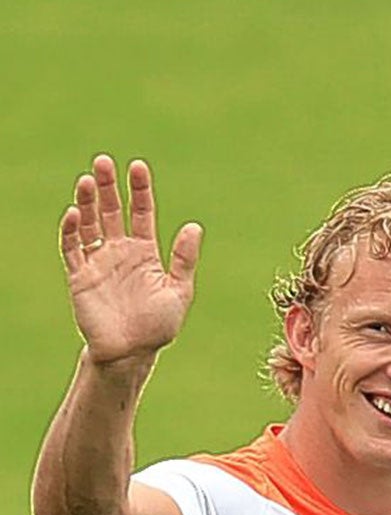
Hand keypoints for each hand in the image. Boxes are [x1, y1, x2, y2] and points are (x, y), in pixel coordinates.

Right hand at [60, 156, 202, 366]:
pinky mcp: (80, 276)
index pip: (141, 213)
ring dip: (87, 202)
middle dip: (107, 187)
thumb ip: (184, 259)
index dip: (140, 191)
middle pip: (111, 211)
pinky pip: (72, 249)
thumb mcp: (179, 291)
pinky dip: (72, 231)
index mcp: (145, 253)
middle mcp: (120, 252)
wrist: (132, 353)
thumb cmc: (158, 325)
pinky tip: (74, 213)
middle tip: (104, 161)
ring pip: (89, 224)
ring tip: (87, 179)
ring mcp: (98, 262)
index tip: (137, 167)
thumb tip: (194, 226)